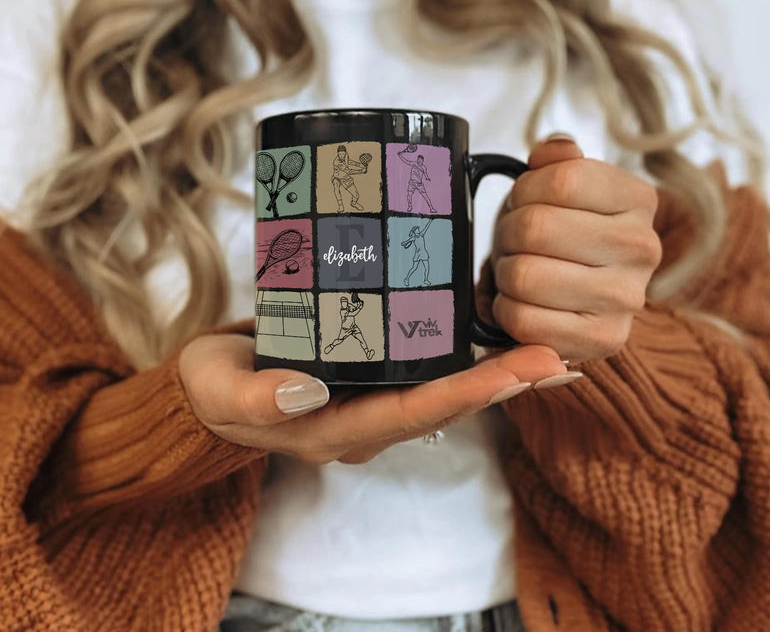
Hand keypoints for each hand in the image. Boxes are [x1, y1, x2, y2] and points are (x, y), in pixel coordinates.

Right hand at [178, 327, 567, 464]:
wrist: (210, 385)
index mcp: (332, 431)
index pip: (411, 415)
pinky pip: (427, 369)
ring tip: (552, 354)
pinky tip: (501, 337)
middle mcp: (362, 422)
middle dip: (502, 385)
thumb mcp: (218, 391)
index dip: (467, 394)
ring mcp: (367, 400)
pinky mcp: (368, 373)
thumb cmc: (212, 388)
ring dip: (497, 374)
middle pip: (444, 407)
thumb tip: (306, 393)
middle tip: (559, 360)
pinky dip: (467, 356)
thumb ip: (255, 399)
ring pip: (443, 389)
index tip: (519, 372)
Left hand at [489, 135, 661, 364]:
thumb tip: (552, 150)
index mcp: (638, 199)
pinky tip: (523, 303)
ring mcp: (628, 299)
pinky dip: (506, 309)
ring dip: (505, 273)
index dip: (525, 190)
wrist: (569, 297)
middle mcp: (644, 248)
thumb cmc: (557, 234)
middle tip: (515, 242)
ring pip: (524, 275)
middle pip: (535, 227)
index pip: (563, 179)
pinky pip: (522, 319)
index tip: (527, 202)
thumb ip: (556, 160)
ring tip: (521, 271)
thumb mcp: (558, 186)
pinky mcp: (604, 341)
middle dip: (508, 233)